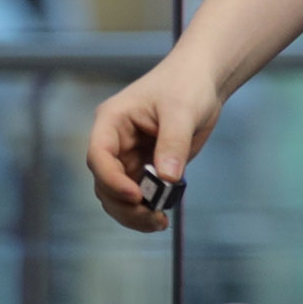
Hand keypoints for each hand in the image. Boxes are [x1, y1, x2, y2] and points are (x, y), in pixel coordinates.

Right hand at [86, 56, 222, 231]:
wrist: (204, 80)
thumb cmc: (187, 84)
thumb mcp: (182, 110)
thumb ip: (173, 143)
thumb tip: (167, 179)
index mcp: (112, 121)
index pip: (98, 155)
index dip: (111, 180)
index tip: (136, 196)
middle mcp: (115, 142)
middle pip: (105, 183)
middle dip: (124, 205)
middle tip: (152, 217)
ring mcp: (129, 156)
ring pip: (118, 195)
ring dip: (134, 213)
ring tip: (158, 223)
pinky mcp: (145, 167)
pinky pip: (138, 195)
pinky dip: (146, 209)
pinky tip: (162, 218)